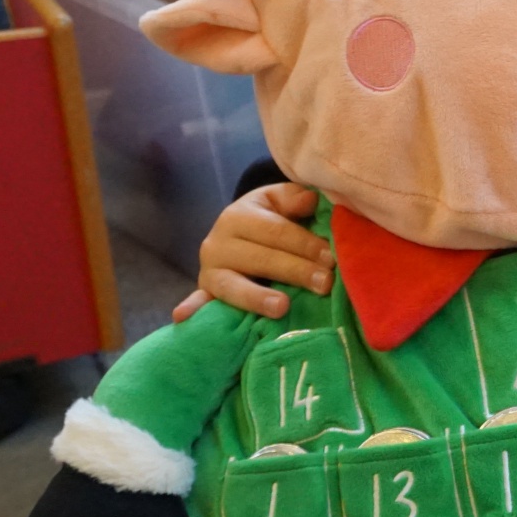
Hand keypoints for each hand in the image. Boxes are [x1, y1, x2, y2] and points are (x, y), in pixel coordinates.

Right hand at [171, 182, 331, 322]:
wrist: (236, 235)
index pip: (277, 232)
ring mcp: (209, 270)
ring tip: (283, 307)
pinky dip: (193, 308)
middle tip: (326, 283)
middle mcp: (218, 242)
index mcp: (239, 216)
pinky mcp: (206, 292)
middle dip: (297, 271)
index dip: (305, 244)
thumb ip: (293, 198)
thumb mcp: (278, 201)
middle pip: (262, 259)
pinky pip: (201, 301)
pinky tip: (185, 317)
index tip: (332, 258)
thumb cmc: (267, 218)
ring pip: (234, 285)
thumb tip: (311, 199)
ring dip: (257, 297)